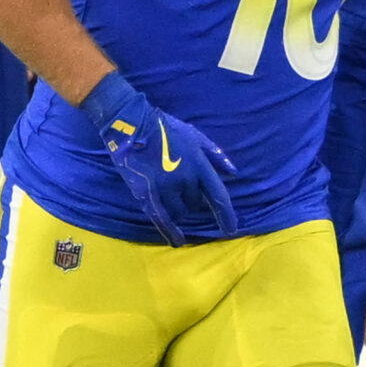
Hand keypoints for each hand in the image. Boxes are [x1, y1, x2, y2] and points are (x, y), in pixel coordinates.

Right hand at [84, 70, 238, 244]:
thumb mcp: (196, 136)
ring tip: (169, 196)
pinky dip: (170, 232)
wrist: (132, 124)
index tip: (231, 229)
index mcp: (199, 164)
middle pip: (196, 205)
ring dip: (179, 210)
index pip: (218, 196)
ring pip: (180, 212)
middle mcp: (186, 179)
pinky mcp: (147, 193)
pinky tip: (176, 241)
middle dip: (192, 201)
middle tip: (179, 188)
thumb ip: (216, 156)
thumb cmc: (165, 128)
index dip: (226, 215)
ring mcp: (166, 187)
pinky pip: (162, 219)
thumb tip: (233, 173)